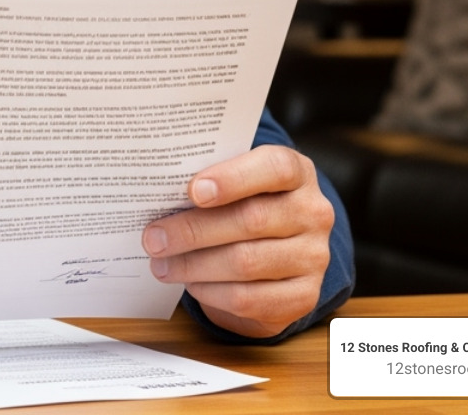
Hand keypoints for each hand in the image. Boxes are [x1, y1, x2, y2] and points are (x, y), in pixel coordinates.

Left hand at [142, 145, 333, 337]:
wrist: (280, 250)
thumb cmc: (245, 205)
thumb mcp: (236, 183)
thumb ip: (210, 182)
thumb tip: (158, 194)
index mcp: (298, 173)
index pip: (275, 168)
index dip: (233, 178)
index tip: (193, 191)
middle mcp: (313, 213)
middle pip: (251, 220)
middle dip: (194, 230)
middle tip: (153, 237)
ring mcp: (314, 257)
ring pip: (246, 262)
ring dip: (194, 265)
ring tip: (161, 263)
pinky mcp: (303, 297)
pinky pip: (248, 299)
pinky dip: (210, 292)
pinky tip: (190, 284)